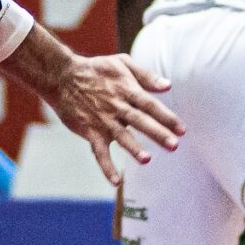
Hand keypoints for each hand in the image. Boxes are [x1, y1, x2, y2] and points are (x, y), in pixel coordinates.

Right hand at [42, 53, 181, 185]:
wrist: (62, 77)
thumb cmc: (96, 69)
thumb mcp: (122, 63)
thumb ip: (146, 75)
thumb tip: (168, 85)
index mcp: (127, 90)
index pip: (151, 105)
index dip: (167, 117)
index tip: (182, 130)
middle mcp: (117, 106)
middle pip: (140, 121)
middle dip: (158, 133)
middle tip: (174, 145)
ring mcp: (103, 120)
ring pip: (121, 136)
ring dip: (133, 148)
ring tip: (147, 159)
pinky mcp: (90, 131)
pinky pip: (99, 152)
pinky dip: (106, 166)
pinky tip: (116, 182)